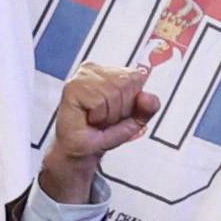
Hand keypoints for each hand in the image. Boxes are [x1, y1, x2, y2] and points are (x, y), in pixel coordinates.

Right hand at [39, 62, 158, 204]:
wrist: (82, 151)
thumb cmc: (103, 132)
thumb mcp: (135, 121)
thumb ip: (148, 108)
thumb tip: (147, 97)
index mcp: (110, 72)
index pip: (136, 77)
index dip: (132, 100)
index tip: (118, 111)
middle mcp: (95, 69)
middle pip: (125, 83)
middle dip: (121, 108)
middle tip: (106, 117)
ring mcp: (82, 76)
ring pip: (113, 92)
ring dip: (108, 115)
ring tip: (98, 119)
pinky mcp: (73, 88)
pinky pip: (99, 102)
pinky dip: (98, 117)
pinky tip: (89, 119)